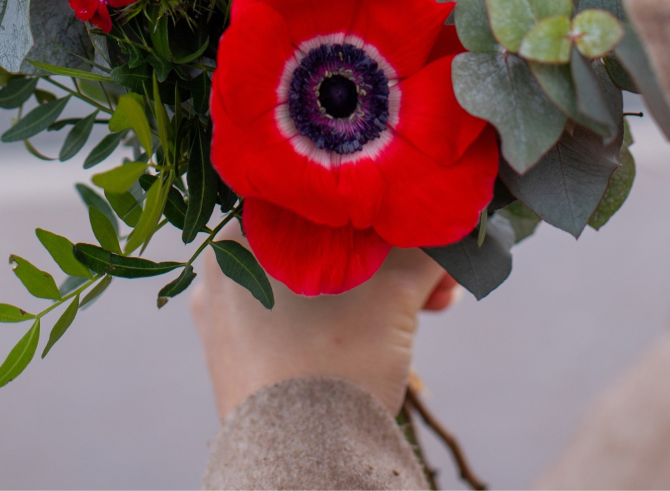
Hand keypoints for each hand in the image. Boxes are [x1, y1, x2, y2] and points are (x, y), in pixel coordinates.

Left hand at [191, 223, 457, 418]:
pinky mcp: (234, 360)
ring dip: (370, 291)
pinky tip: (381, 334)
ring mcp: (222, 318)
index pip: (321, 203)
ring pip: (310, 284)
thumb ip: (422, 249)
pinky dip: (337, 318)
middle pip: (321, 246)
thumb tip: (447, 225)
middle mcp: (222, 270)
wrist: (300, 465)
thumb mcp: (392, 295)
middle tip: (434, 283)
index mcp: (241, 234)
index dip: (379, 216)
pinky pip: (292, 319)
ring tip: (423, 311)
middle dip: (386, 262)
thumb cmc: (336, 364)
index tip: (420, 236)